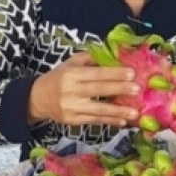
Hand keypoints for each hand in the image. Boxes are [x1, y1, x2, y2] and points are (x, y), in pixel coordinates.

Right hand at [27, 52, 141, 127]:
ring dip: (118, 111)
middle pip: (99, 90)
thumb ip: (90, 59)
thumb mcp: (70, 64)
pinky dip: (109, 121)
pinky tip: (122, 121)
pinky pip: (95, 120)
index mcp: (71, 74)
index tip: (131, 73)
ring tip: (134, 112)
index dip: (114, 74)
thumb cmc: (59, 78)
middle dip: (119, 89)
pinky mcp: (73, 121)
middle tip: (137, 89)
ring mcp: (72, 108)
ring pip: (98, 110)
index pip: (96, 74)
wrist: (37, 99)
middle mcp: (71, 91)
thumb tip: (114, 54)